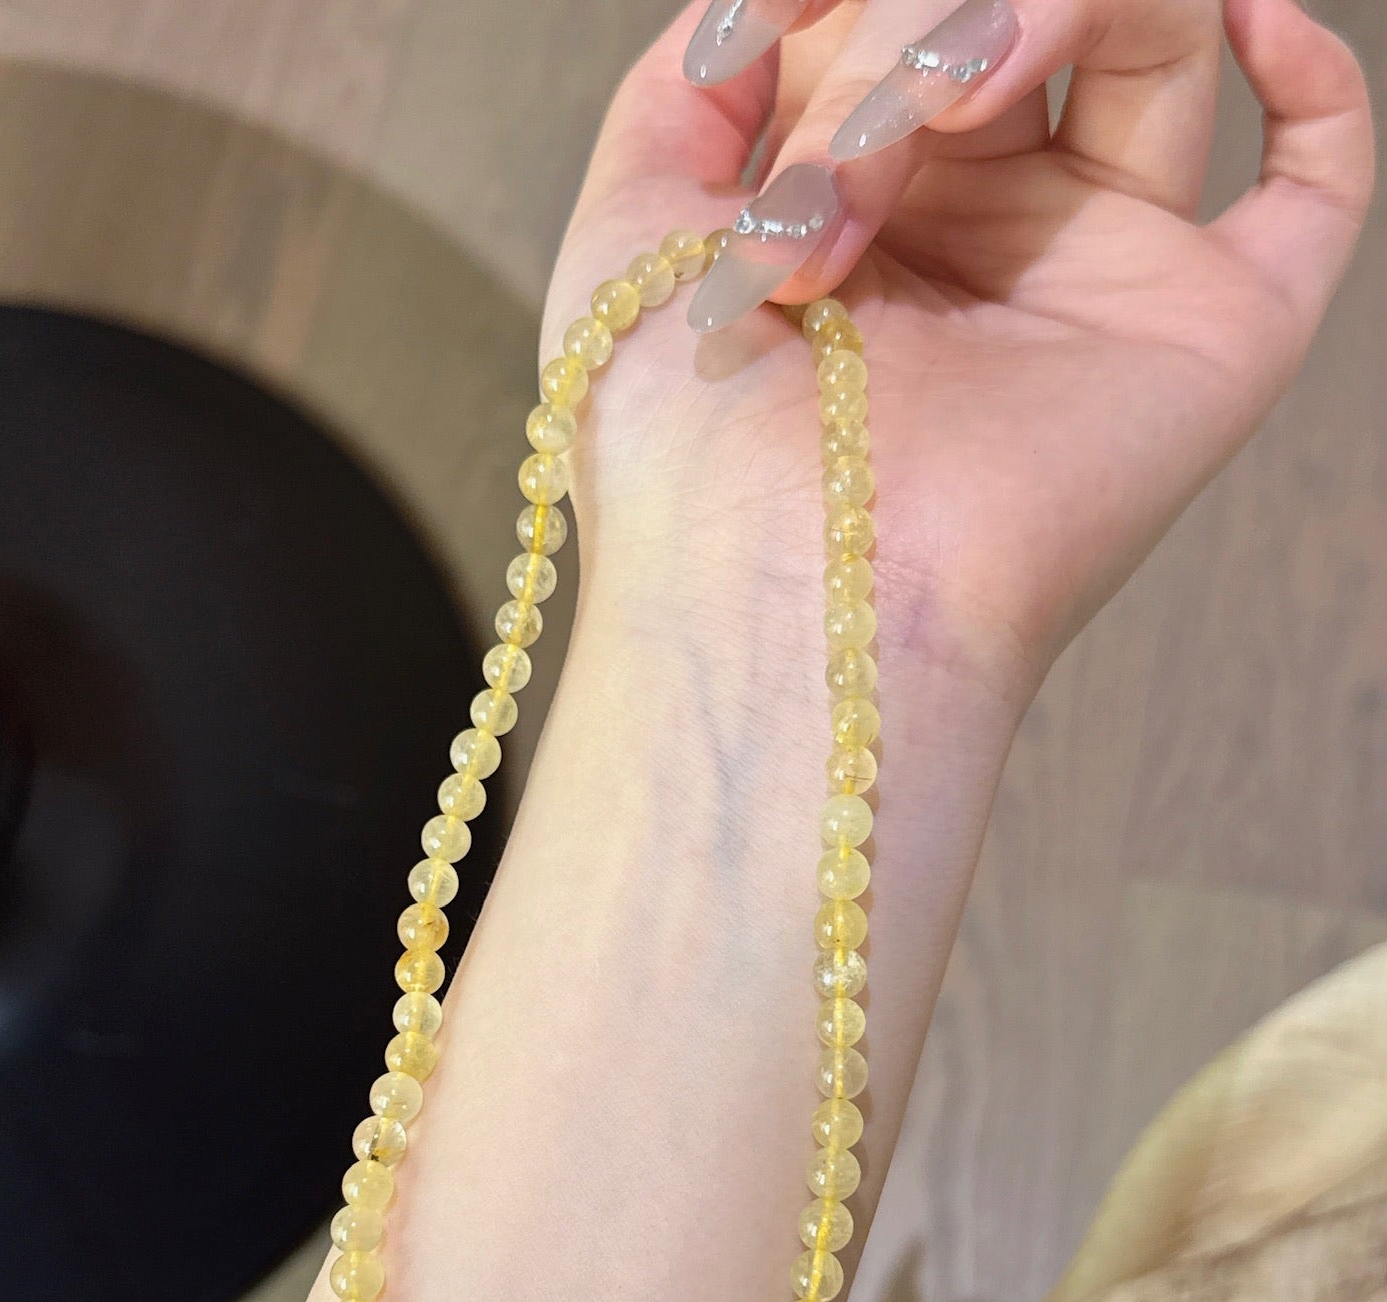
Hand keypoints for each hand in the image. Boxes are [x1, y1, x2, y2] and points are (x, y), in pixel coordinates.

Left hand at [544, 0, 1371, 720]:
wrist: (775, 594)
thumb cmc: (688, 453)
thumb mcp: (632, 227)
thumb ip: (697, 83)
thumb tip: (771, 0)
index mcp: (874, 197)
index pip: (898, 8)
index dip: (834, 12)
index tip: (769, 64)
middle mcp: (996, 223)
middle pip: (1012, 1)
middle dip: (894, 38)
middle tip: (823, 176)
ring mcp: (1104, 271)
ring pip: (1144, 23)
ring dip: (1022, 11)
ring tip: (911, 127)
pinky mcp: (1210, 331)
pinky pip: (1316, 181)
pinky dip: (1315, 76)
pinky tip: (1257, 24)